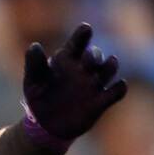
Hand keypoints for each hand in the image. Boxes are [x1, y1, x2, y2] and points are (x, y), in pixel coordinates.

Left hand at [22, 23, 127, 142]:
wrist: (45, 125)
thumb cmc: (39, 97)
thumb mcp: (33, 81)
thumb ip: (34, 64)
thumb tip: (34, 46)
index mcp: (67, 60)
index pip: (78, 42)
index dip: (82, 34)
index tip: (86, 29)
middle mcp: (83, 69)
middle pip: (96, 54)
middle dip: (95, 54)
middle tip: (89, 59)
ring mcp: (93, 84)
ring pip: (110, 68)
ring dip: (111, 66)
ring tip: (107, 66)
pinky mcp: (101, 102)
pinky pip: (117, 91)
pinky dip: (120, 88)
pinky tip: (118, 87)